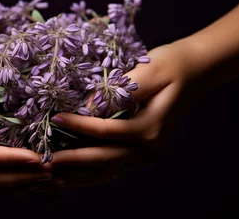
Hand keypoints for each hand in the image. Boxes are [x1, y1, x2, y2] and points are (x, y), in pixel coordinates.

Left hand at [47, 41, 197, 184]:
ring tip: (52, 172)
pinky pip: (111, 166)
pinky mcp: (138, 152)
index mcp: (150, 129)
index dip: (78, 126)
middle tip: (45, 160)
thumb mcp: (147, 72)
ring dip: (78, 172)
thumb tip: (86, 108)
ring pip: (106, 169)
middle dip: (72, 160)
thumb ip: (118, 91)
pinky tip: (70, 172)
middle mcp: (148, 148)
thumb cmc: (170, 67)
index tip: (55, 119)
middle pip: (103, 159)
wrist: (193, 72)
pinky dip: (90, 170)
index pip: (105, 131)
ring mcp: (144, 154)